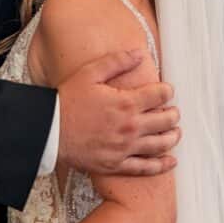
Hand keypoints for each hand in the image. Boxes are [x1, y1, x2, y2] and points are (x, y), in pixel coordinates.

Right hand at [57, 50, 179, 176]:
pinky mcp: (116, 164)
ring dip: (172, 137)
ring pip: (160, 144)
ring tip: (175, 133)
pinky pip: (145, 168)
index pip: (160, 95)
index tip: (167, 90)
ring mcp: (124, 148)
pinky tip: (170, 162)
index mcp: (126, 103)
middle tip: (173, 111)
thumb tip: (140, 54)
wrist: (48, 131)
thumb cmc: (67, 101)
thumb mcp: (90, 73)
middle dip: (173, 114)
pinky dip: (161, 165)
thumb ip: (117, 61)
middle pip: (166, 120)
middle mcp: (130, 127)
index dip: (167, 90)